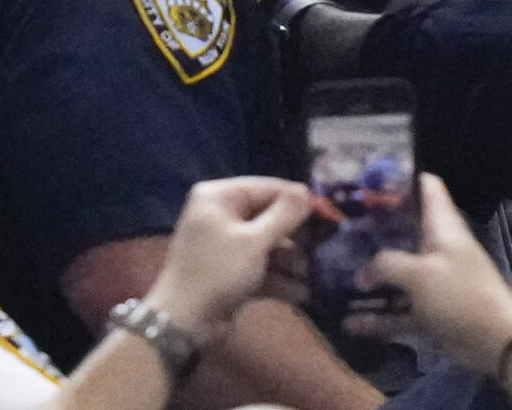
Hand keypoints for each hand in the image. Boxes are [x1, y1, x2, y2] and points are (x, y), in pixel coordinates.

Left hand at [145, 176, 313, 335]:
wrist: (183, 324)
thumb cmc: (217, 272)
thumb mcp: (253, 242)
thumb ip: (284, 215)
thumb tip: (307, 191)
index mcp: (219, 198)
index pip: (267, 188)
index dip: (298, 200)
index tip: (328, 213)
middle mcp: (222, 216)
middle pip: (270, 218)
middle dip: (297, 237)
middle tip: (326, 246)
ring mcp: (227, 246)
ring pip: (268, 246)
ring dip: (293, 262)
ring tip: (317, 275)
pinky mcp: (231, 272)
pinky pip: (261, 268)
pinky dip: (280, 279)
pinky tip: (303, 293)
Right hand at [346, 174, 511, 372]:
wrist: (495, 341)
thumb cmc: (460, 294)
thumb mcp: (420, 274)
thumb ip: (387, 265)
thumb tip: (363, 273)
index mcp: (443, 229)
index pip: (429, 190)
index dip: (405, 178)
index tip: (374, 178)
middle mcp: (438, 251)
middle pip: (406, 233)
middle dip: (376, 232)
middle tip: (343, 229)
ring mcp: (434, 283)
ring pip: (398, 277)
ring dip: (373, 283)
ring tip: (338, 280)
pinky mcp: (431, 313)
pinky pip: (400, 311)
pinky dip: (380, 318)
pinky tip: (352, 324)